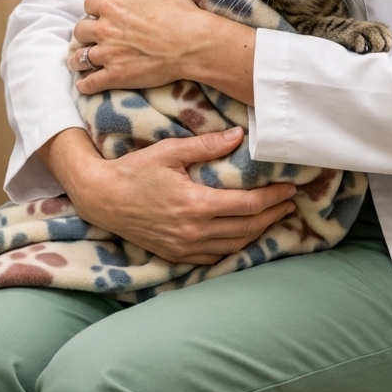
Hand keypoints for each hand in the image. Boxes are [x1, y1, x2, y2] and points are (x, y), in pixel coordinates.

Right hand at [40, 125, 296, 264]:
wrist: (101, 199)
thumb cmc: (134, 170)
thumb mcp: (170, 151)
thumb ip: (206, 145)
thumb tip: (239, 135)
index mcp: (195, 204)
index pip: (247, 206)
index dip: (273, 198)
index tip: (290, 188)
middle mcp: (193, 231)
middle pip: (247, 228)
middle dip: (273, 215)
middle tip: (291, 202)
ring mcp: (184, 247)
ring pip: (234, 245)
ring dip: (258, 232)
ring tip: (275, 217)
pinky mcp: (176, 255)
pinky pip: (214, 256)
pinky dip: (234, 246)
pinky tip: (244, 235)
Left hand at [74, 0, 255, 104]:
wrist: (191, 43)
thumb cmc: (177, 11)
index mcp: (111, 5)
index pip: (89, 4)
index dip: (94, 8)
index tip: (99, 12)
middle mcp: (104, 29)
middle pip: (80, 31)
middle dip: (84, 33)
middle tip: (90, 37)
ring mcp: (108, 54)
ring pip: (79, 57)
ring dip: (77, 58)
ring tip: (79, 60)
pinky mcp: (115, 76)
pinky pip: (90, 83)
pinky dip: (85, 84)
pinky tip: (85, 85)